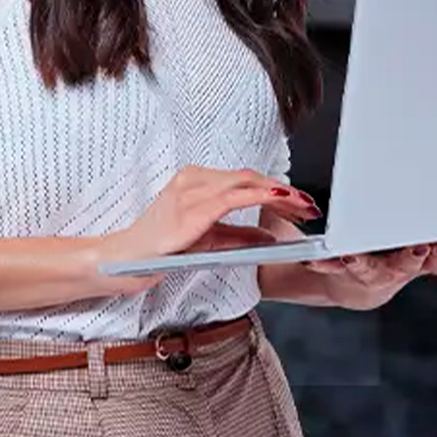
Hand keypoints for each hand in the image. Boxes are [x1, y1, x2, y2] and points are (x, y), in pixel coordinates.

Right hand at [93, 166, 319, 295]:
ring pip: (246, 182)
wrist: (126, 260)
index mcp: (194, 180)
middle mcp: (193, 178)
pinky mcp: (191, 208)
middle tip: (309, 205)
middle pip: (249, 177)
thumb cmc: (160, 249)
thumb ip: (238, 236)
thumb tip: (268, 237)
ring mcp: (190, 190)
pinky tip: (280, 201)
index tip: (299, 202)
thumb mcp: (207, 240)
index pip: (243, 179)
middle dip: (284, 191)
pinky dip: (261, 196)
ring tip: (303, 206)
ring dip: (280, 193)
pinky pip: (233, 198)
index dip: (275, 189)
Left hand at [302, 234, 436, 310]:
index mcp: (422, 259)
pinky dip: (326, 261)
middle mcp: (398, 269)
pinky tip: (318, 256)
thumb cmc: (394, 262)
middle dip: (415, 255)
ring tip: (358, 255)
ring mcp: (370, 271)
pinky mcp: (342, 268)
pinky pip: (333, 264)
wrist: (351, 286)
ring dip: (365, 261)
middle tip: (420, 245)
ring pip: (370, 266)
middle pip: (410, 264)